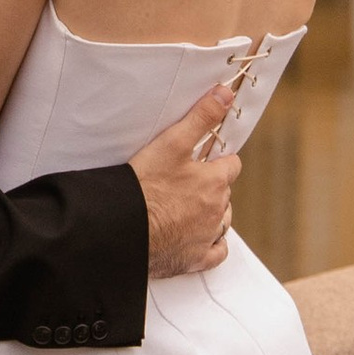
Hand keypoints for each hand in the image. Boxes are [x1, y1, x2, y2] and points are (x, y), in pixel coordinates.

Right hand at [133, 84, 240, 276]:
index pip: (231, 165)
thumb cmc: (144, 187)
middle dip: (212, 187)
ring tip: (190, 207)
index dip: (218, 160)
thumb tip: (225, 95)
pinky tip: (201, 237)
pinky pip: (216, 253)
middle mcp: (217, 211)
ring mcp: (206, 237)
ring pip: (222, 222)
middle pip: (224, 194)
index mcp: (214, 182)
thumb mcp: (172, 143)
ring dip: (213, 214)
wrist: (122, 229)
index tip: (205, 160)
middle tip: (188, 182)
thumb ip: (201, 118)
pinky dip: (213, 245)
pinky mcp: (194, 259)